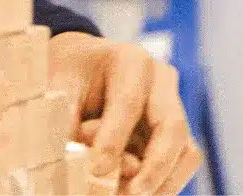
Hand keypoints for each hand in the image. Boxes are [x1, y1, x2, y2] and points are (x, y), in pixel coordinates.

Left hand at [48, 32, 201, 193]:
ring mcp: (172, 106)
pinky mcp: (172, 132)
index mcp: (130, 60)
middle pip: (172, 128)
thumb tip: (80, 160)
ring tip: (129, 194)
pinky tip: (132, 191)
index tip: (96, 170)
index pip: (128, 103)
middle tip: (132, 193)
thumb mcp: (57, 84)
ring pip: (186, 151)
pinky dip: (160, 182)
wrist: (79, 63)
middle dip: (154, 167)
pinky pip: (179, 162)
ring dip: (162, 181)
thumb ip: (68, 118)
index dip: (113, 141)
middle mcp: (160, 82)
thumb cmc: (67, 71)